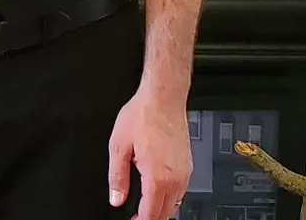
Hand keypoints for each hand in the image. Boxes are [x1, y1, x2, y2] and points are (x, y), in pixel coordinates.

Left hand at [107, 86, 191, 219]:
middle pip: (166, 213)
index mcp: (157, 176)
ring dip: (161, 210)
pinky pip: (181, 191)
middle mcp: (175, 178)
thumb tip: (116, 198)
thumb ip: (116, 177)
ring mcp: (185, 172)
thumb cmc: (143, 116)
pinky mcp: (188, 165)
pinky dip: (170, 198)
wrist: (164, 98)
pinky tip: (158, 192)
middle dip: (151, 218)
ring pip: (176, 204)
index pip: (151, 214)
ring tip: (145, 208)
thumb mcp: (119, 146)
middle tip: (136, 217)